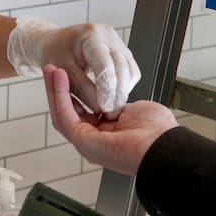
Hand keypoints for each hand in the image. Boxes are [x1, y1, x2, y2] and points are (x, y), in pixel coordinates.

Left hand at [8, 18, 139, 117]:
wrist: (55, 43)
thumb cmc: (55, 53)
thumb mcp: (63, 71)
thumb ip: (82, 88)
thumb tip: (100, 107)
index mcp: (91, 35)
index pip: (104, 64)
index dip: (106, 88)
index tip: (104, 107)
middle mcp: (108, 35)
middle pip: (122, 67)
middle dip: (116, 93)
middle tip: (109, 112)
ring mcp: (118, 42)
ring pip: (130, 71)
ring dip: (122, 91)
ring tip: (110, 107)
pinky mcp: (123, 52)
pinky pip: (130, 71)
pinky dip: (123, 86)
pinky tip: (113, 96)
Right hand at [44, 65, 176, 174]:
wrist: (163, 145)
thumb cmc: (157, 132)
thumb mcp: (134, 109)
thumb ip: (115, 103)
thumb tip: (107, 98)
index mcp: (106, 135)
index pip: (82, 111)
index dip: (73, 92)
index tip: (68, 74)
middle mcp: (93, 140)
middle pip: (67, 111)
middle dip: (58, 89)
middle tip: (52, 70)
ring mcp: (85, 142)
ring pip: (62, 112)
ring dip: (55, 89)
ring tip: (51, 70)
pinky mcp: (81, 140)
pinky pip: (65, 113)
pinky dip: (60, 94)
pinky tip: (59, 78)